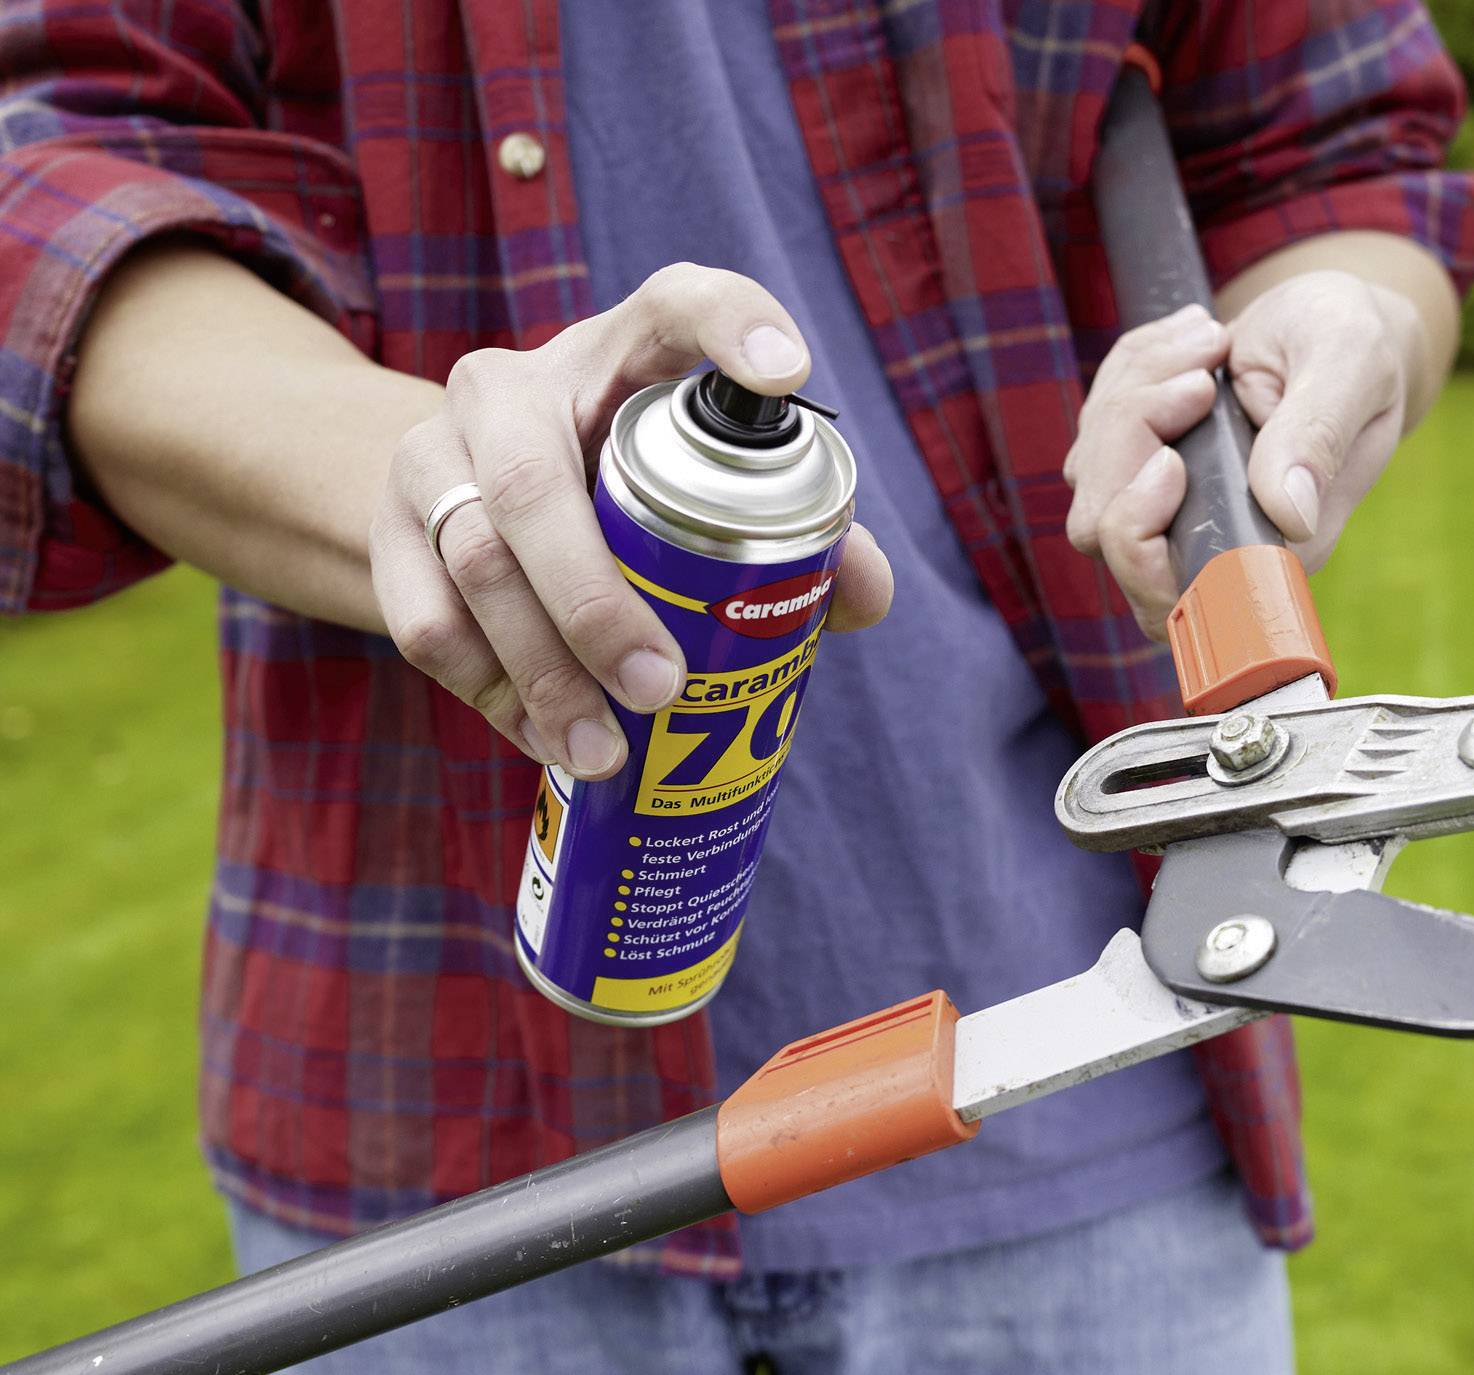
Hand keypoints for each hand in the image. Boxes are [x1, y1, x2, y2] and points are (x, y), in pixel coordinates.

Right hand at [372, 263, 894, 778]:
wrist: (468, 490)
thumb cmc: (626, 487)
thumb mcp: (702, 488)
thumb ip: (801, 535)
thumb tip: (863, 596)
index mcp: (620, 354)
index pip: (678, 303)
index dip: (732, 325)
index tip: (784, 373)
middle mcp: (511, 386)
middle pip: (534, 483)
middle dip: (595, 602)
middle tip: (661, 688)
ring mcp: (434, 452)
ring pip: (474, 562)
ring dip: (542, 672)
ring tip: (605, 750)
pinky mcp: (389, 528)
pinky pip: (428, 621)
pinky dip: (492, 693)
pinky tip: (549, 740)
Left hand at [1064, 272, 1421, 637]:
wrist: (1333, 325)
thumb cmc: (1353, 345)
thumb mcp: (1350, 368)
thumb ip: (1318, 438)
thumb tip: (1290, 515)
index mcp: (1270, 546)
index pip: (1166, 592)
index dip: (1139, 534)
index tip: (1172, 458)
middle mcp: (1214, 541)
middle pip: (1104, 530)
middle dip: (1126, 435)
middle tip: (1199, 373)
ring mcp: (1171, 506)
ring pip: (1091, 475)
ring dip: (1134, 388)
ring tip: (1210, 342)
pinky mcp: (1144, 467)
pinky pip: (1094, 429)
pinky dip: (1131, 372)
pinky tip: (1188, 344)